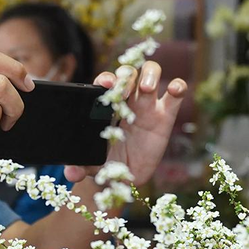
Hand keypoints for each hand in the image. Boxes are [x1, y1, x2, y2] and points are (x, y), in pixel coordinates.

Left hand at [65, 60, 187, 183]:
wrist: (126, 176)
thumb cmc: (106, 164)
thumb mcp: (92, 167)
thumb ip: (80, 167)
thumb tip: (70, 173)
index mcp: (107, 108)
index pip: (106, 83)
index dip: (107, 79)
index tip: (106, 85)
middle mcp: (127, 101)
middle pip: (128, 73)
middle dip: (127, 75)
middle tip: (125, 89)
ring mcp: (148, 106)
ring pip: (151, 73)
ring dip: (150, 74)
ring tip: (146, 89)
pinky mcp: (166, 115)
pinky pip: (175, 94)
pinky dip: (178, 86)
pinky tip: (174, 89)